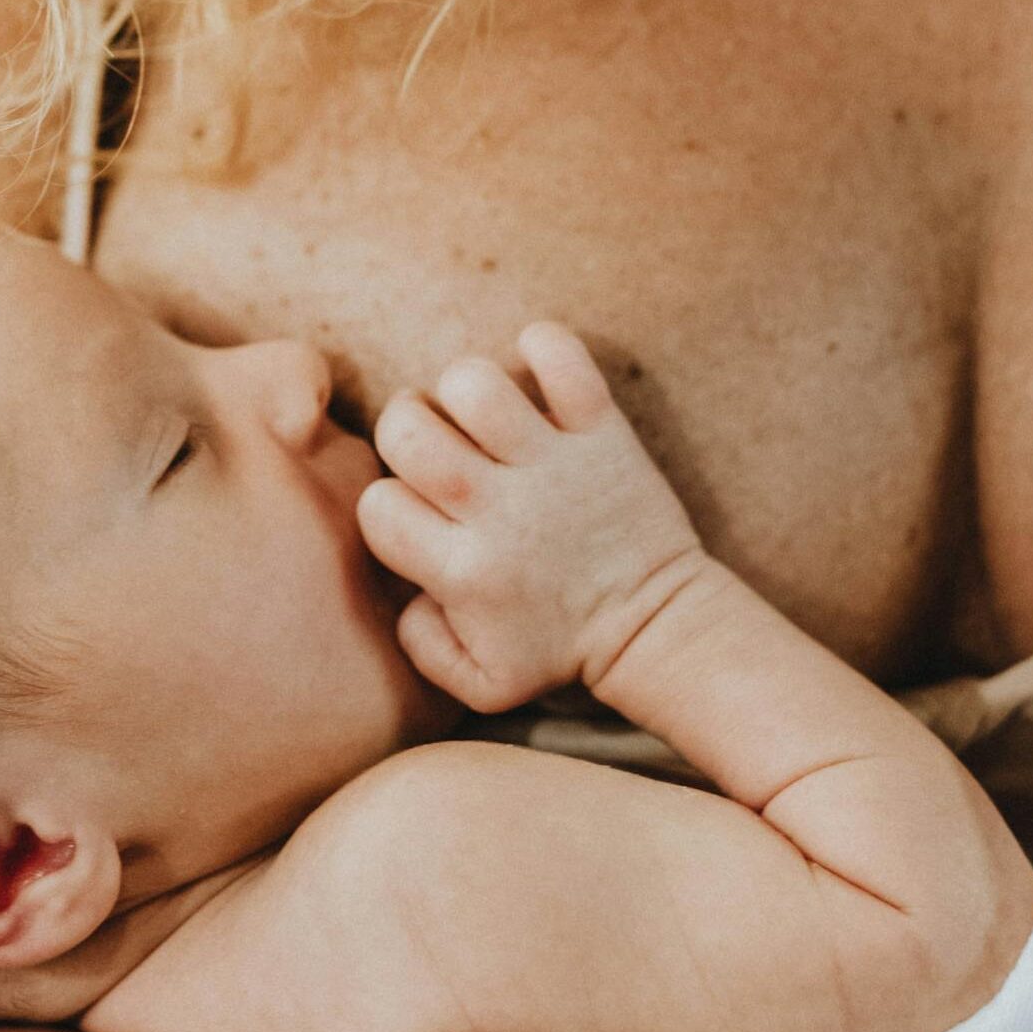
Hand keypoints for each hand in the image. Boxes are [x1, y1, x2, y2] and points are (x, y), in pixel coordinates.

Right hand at [356, 322, 703, 711]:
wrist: (656, 626)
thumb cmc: (560, 651)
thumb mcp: (479, 683)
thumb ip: (419, 645)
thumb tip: (408, 589)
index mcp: (462, 570)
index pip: (377, 504)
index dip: (385, 504)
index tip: (417, 516)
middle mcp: (499, 509)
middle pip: (407, 428)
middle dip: (406, 429)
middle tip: (436, 449)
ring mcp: (551, 464)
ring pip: (472, 382)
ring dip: (464, 388)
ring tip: (481, 415)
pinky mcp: (600, 432)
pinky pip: (561, 356)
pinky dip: (542, 348)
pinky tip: (536, 376)